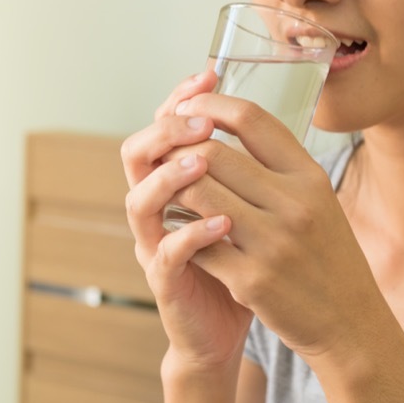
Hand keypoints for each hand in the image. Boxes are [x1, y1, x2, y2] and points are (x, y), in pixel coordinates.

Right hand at [122, 71, 254, 370]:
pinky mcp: (166, 283)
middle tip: (201, 119)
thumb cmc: (240, 261)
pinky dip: (191, 235)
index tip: (208, 74)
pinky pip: (165, 254)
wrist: (228, 328)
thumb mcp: (246, 205)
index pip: (161, 126)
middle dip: (168, 130)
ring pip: (138, 201)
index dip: (179, 97)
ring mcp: (155, 245)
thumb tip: (267, 112)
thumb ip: (245, 165)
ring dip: (170, 176)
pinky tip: (224, 224)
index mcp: (173, 182)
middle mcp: (156, 209)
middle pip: (136, 153)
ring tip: (203, 159)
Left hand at [172, 90, 390, 364]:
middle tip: (164, 152)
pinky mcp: (252, 280)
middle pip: (214, 152)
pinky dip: (180, 232)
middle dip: (179, 148)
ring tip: (167, 188)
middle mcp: (294, 204)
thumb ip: (281, 164)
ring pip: (198, 192)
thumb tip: (232, 121)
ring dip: (174, 188)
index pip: (251, 118)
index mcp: (309, 176)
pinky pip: (197, 243)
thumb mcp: (318, 199)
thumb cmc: (326, 254)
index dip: (211, 105)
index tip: (189, 105)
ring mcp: (273, 243)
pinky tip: (176, 229)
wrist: (350, 322)